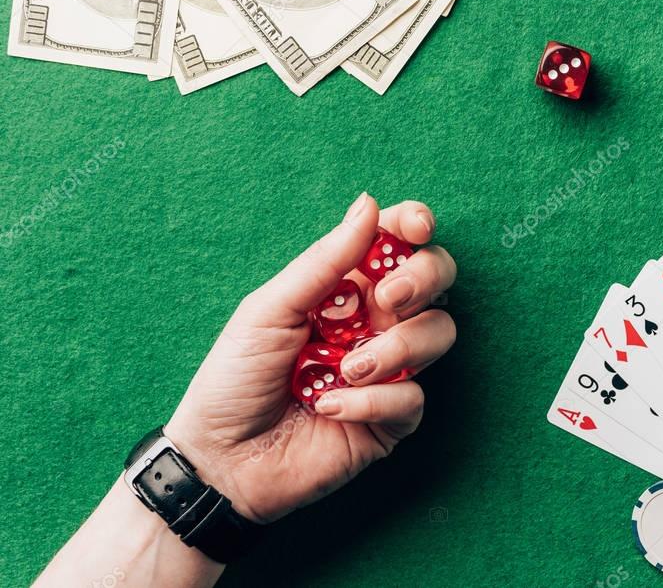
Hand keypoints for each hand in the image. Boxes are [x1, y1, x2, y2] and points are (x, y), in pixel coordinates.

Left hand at [164, 194, 455, 523]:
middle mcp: (376, 322)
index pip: (397, 243)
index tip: (413, 229)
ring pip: (439, 334)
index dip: (415, 225)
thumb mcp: (271, 309)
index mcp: (347, 288)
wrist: (221, 459)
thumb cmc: (236, 377)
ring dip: (398, 348)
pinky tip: (331, 407)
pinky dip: (374, 400)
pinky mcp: (392, 418)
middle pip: (438, 280)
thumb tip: (369, 204)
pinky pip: (414, 398)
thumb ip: (326, 261)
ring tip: (346, 370)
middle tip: (387, 300)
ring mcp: (389, 369)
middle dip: (424, 279)